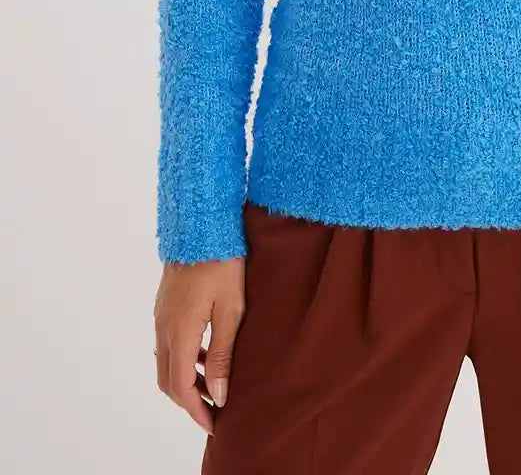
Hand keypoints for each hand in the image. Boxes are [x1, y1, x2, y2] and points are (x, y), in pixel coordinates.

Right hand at [154, 257, 246, 433]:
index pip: (181, 387)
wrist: (202, 224)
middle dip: (189, 401)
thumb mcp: (231, 310)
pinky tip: (205, 354)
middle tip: (213, 411)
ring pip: (166, 362)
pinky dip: (183, 359)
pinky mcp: (164, 305)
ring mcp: (161, 315)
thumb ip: (222, 354)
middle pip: (168, 380)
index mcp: (179, 332)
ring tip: (214, 386)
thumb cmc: (222, 262)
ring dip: (186, 380)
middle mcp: (163, 327)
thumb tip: (219, 395)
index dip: (196, 410)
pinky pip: (167, 343)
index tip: (214, 424)